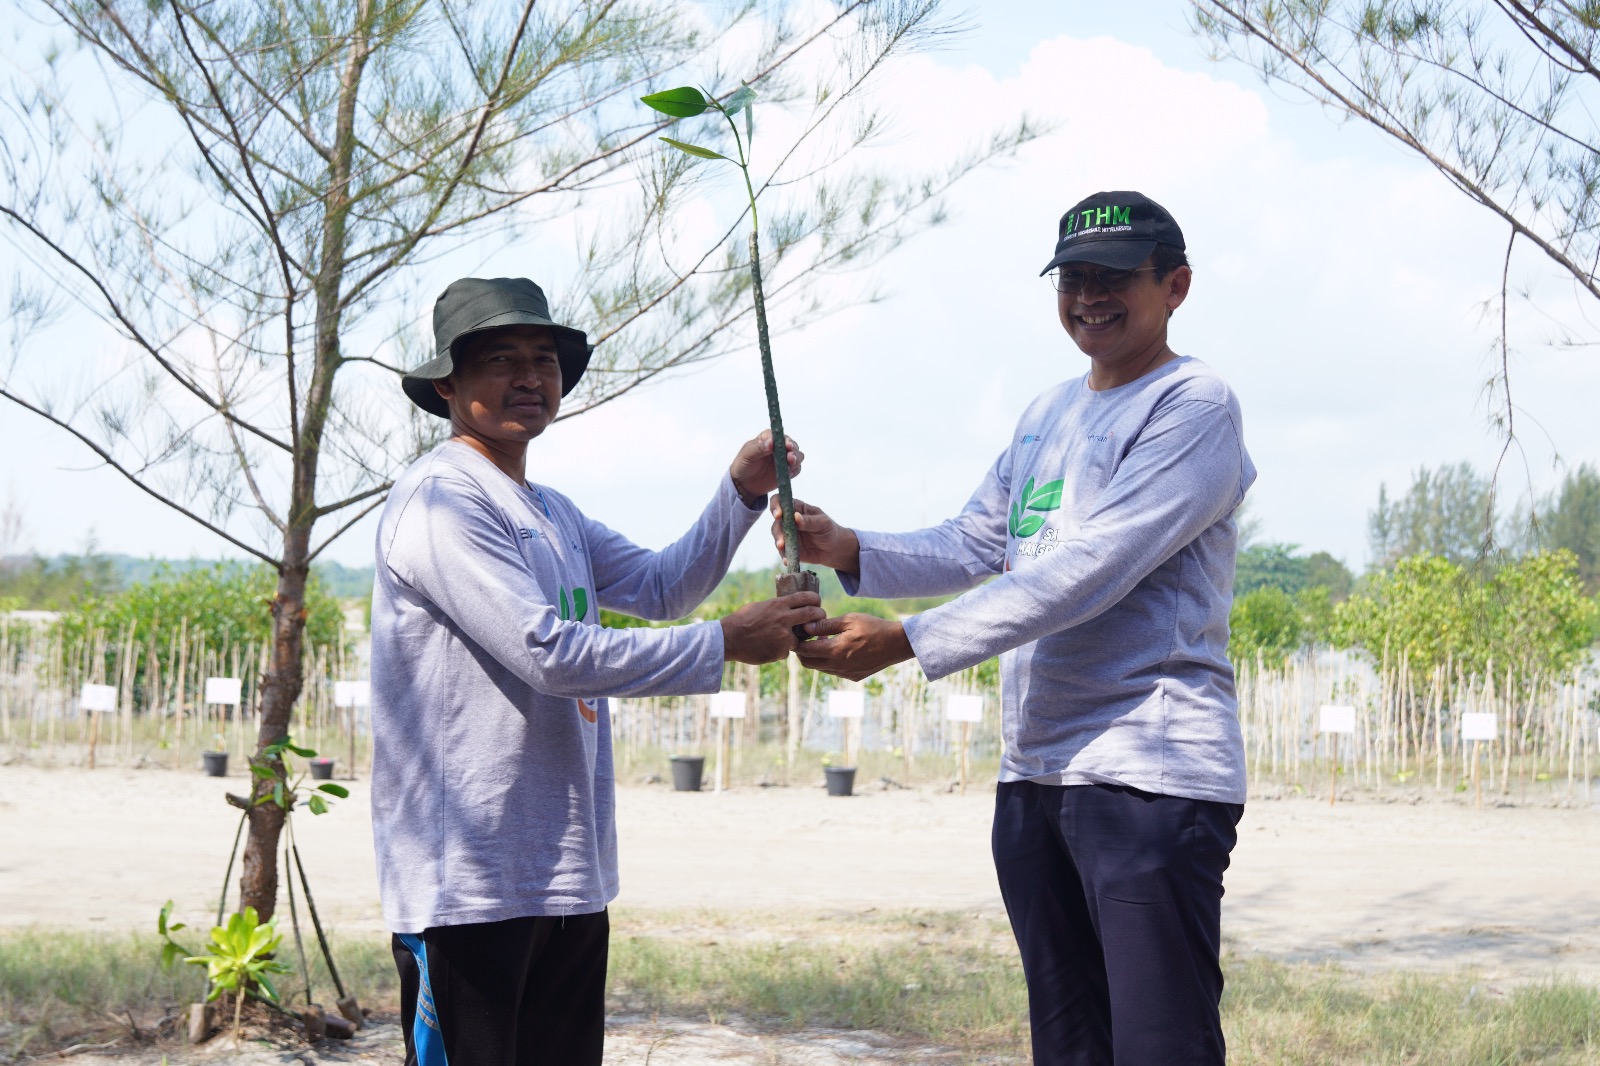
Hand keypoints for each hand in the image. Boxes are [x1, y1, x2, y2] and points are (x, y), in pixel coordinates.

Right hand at [720, 592, 825, 664]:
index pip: (806, 597)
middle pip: (813, 614)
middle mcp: (784, 619)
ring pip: (801, 636)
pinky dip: (782, 649)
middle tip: (820, 617)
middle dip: (820, 615)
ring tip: (783, 636)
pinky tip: (769, 647)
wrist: (728, 640)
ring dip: (797, 637)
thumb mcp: (760, 606)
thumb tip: (788, 606)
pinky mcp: (781, 652)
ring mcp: (784, 637)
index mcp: (778, 605)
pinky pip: (788, 650)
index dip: (815, 599)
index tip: (817, 602)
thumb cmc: (741, 621)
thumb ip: (776, 607)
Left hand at [729, 429, 802, 505]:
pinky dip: (795, 470)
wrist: (744, 484)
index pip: (779, 435)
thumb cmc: (743, 465)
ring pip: (797, 456)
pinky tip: (790, 473)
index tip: (787, 445)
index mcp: (768, 438)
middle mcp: (779, 447)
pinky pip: (796, 469)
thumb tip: (771, 442)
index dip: (785, 439)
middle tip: (790, 457)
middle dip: (793, 450)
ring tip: (791, 464)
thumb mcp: (747, 454)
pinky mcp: (787, 471)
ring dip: (797, 459)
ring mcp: (784, 458)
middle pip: (792, 444)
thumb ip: (759, 447)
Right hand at [771, 497, 859, 573]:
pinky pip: (783, 551)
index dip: (776, 505)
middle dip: (778, 529)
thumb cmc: (828, 529)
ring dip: (778, 541)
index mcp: (796, 508)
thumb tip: (795, 517)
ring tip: (782, 547)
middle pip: (777, 521)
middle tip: (782, 537)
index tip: (779, 514)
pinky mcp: (788, 548)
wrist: (833, 548)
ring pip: (777, 536)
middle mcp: (788, 520)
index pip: (780, 501)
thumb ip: (810, 521)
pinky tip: (787, 560)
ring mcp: (787, 535)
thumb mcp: (823, 523)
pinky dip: (784, 556)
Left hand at [795, 613, 912, 680]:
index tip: (797, 633)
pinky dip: (830, 662)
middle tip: (807, 638)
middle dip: (803, 652)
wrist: (896, 644)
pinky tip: (838, 649)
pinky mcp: (853, 677)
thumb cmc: (873, 627)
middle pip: (809, 664)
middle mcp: (838, 666)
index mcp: (835, 650)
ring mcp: (846, 674)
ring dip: (817, 657)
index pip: (805, 651)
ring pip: (821, 669)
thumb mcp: (849, 620)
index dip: (798, 642)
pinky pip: (834, 671)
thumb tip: (806, 627)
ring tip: (824, 641)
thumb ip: (825, 625)